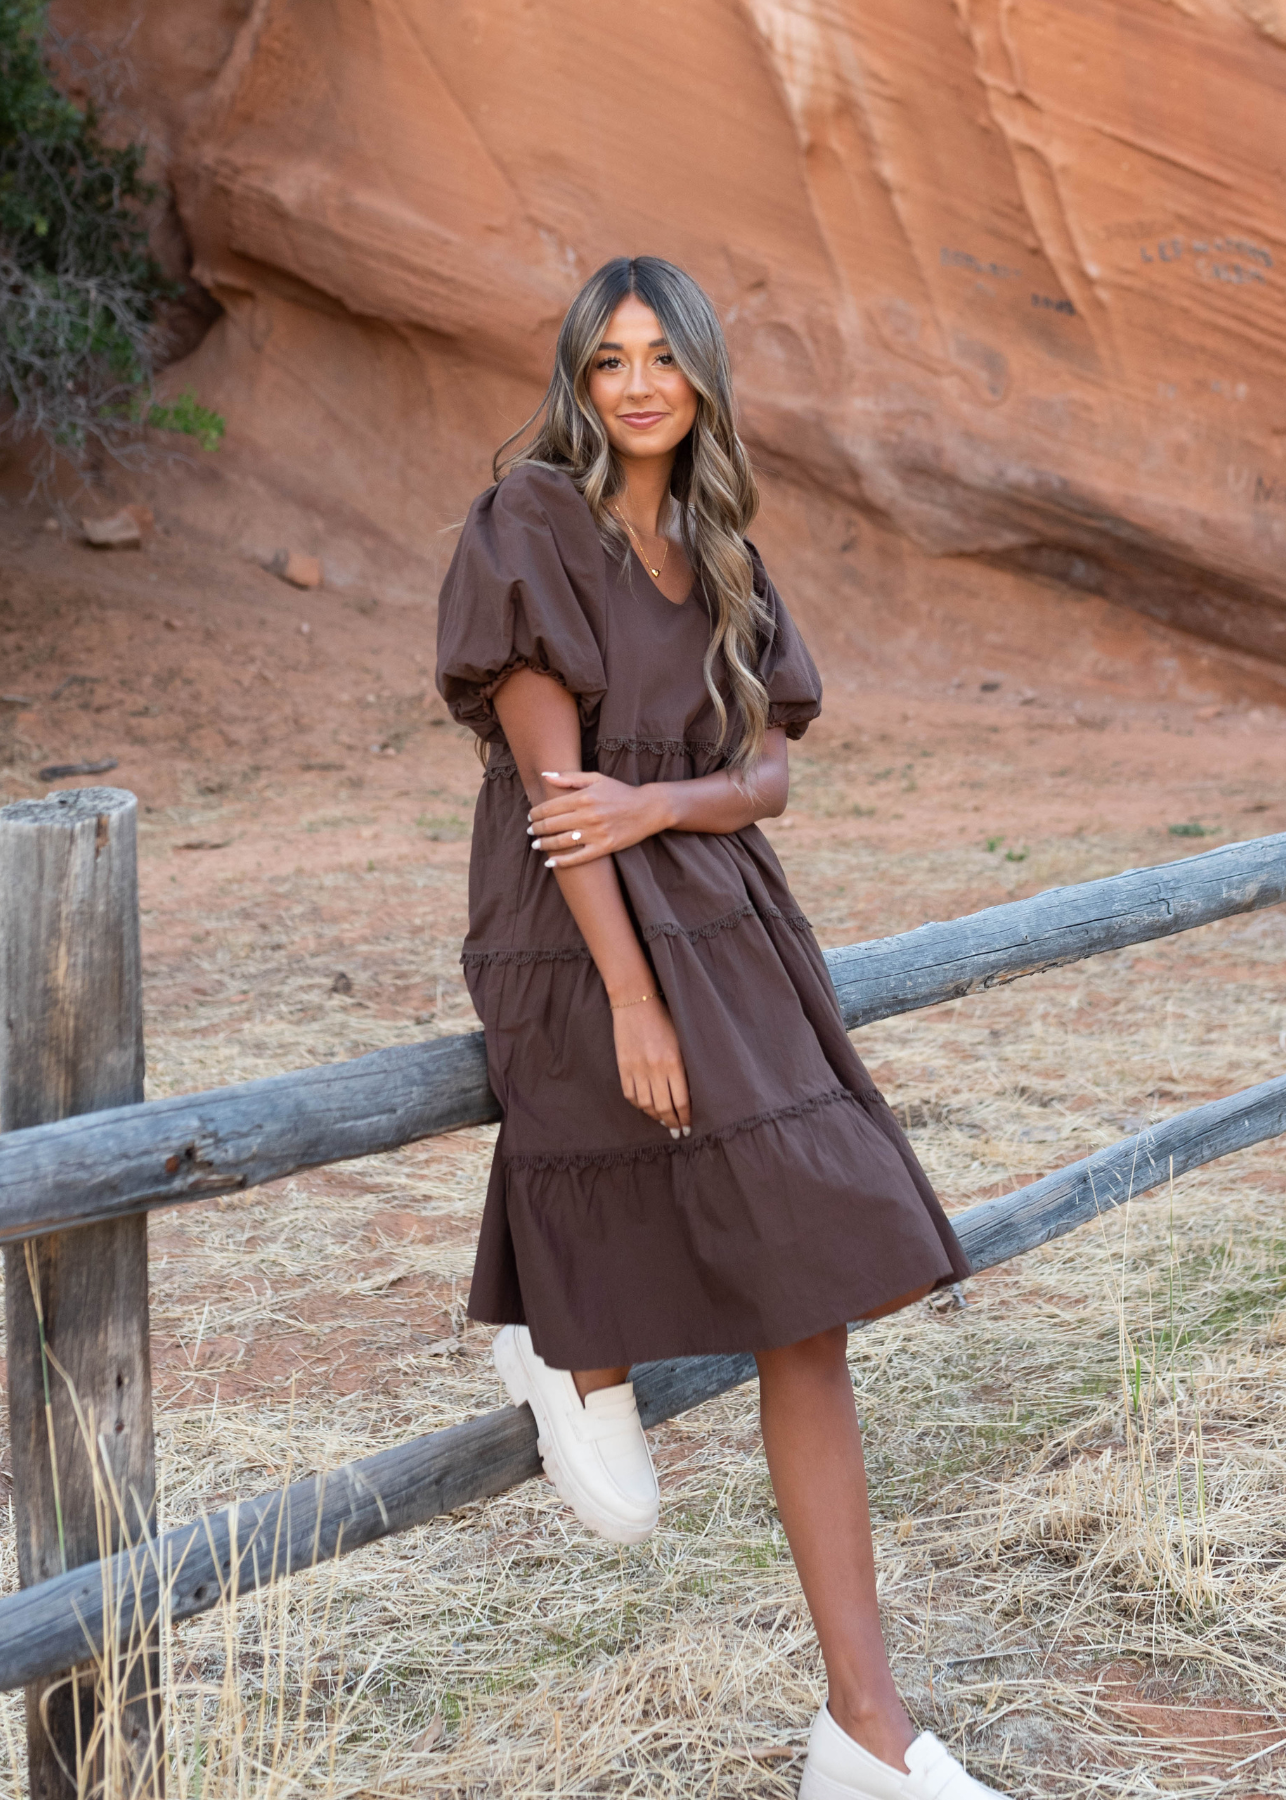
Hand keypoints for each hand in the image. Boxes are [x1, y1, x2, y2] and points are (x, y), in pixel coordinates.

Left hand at [529, 771, 667, 866]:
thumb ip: (569, 777)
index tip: (531, 816)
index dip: (535, 813)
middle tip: (530, 831)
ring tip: (536, 844)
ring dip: (544, 844)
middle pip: (552, 825)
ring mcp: (596, 833)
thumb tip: (544, 775)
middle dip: (536, 829)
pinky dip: (562, 862)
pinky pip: (578, 858)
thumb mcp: (596, 778)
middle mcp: (587, 816)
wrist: (648, 808)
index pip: (550, 807)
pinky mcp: (604, 847)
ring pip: (561, 842)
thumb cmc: (620, 792)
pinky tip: (550, 863)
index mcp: (583, 798)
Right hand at [612, 995, 691, 1133]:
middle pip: (664, 1107)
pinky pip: (630, 1095)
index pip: (681, 1101)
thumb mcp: (681, 1041)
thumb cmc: (664, 1018)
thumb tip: (688, 1094)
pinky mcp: (623, 1067)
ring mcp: (637, 1069)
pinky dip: (639, 1105)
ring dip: (656, 1117)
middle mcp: (655, 1069)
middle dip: (673, 1123)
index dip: (685, 1118)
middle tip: (678, 1132)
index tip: (689, 1127)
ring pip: (646, 1104)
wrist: (636, 1002)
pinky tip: (647, 1108)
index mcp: (674, 1063)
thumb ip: (685, 1067)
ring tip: (664, 1122)